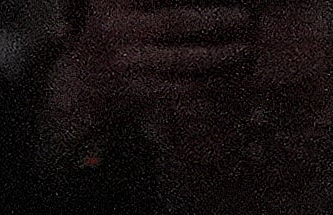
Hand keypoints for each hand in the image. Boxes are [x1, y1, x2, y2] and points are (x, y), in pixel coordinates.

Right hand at [68, 1, 254, 106]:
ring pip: (182, 61)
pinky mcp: (137, 89)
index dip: (196, 3)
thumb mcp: (122, 3)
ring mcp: (126, 61)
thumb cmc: (118, 26)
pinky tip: (230, 76)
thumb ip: (154, 2)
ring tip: (244, 50)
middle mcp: (116, 27)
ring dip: (219, 57)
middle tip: (245, 18)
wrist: (87, 73)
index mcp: (114, 1)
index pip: (160, 1)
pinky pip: (181, 89)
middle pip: (175, 23)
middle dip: (215, 21)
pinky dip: (209, 83)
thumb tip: (208, 0)